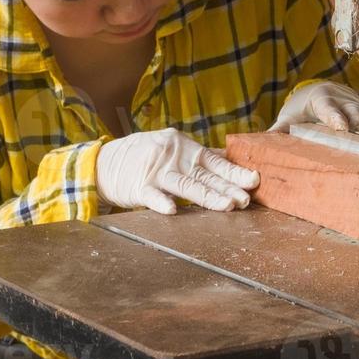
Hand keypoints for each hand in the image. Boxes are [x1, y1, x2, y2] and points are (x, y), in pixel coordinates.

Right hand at [96, 129, 259, 214]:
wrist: (105, 162)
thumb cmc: (145, 156)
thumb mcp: (173, 150)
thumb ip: (199, 158)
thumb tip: (231, 163)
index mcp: (185, 148)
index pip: (215, 161)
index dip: (235, 172)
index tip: (254, 180)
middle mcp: (173, 157)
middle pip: (205, 175)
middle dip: (227, 188)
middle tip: (246, 200)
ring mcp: (155, 172)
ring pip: (185, 186)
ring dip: (206, 196)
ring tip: (226, 206)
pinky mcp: (138, 187)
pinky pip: (151, 196)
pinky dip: (162, 203)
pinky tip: (173, 210)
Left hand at [269, 81, 358, 135]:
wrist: (317, 93)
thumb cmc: (302, 109)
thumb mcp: (289, 117)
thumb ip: (280, 128)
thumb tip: (265, 139)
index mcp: (322, 97)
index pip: (329, 107)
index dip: (336, 117)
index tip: (342, 128)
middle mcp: (343, 98)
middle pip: (354, 111)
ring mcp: (358, 103)